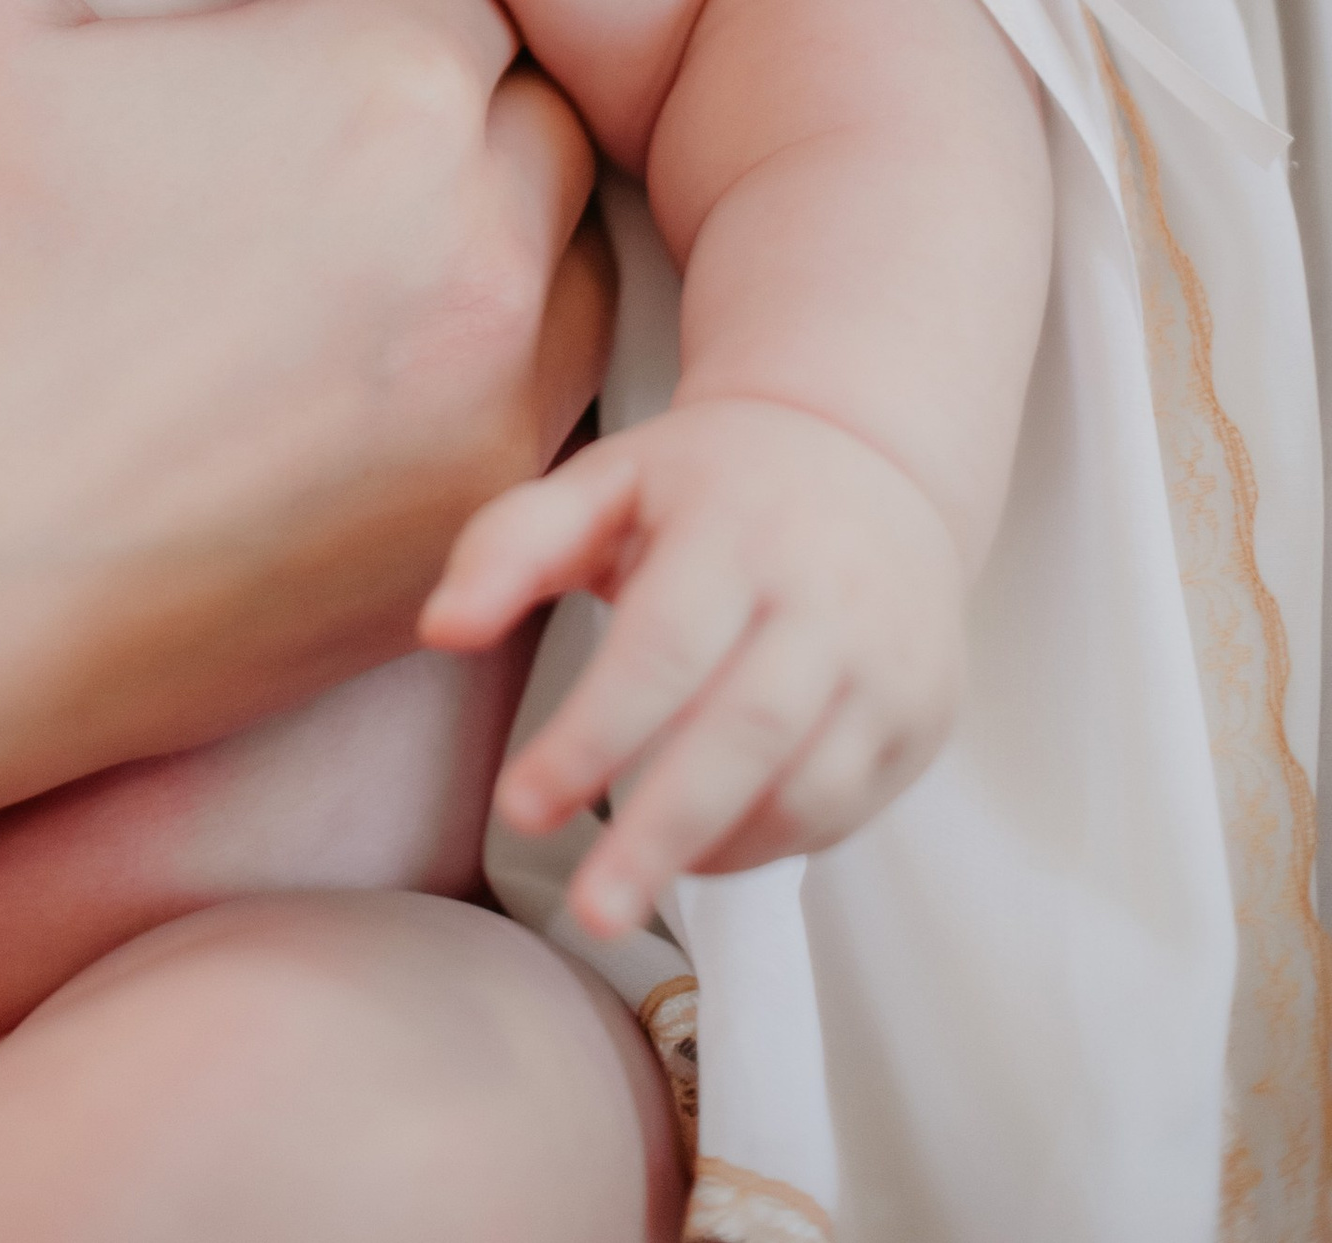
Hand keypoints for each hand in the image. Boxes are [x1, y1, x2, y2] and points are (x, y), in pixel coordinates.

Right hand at [0, 0, 611, 948]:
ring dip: (412, 241)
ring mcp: (480, 454)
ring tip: (200, 275)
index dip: (281, 2)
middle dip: (366, 104)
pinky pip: (498, 428)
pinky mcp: (439, 588)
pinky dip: (408, 392)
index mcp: (393, 88)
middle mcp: (492, 273)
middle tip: (166, 163)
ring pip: (522, 264)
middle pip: (493, 109)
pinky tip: (228, 405)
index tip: (149, 71)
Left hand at [421, 395, 964, 936]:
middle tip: (590, 910)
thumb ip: (513, 544)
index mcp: (737, 525)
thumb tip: (438, 629)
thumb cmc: (709, 478)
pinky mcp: (925, 713)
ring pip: (809, 784)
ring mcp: (891, 658)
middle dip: (662, 830)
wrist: (867, 453)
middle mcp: (828, 593)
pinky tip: (703, 846)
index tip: (519, 808)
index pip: (663, 648)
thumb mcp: (606, 480)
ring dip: (715, 847)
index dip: (592, 736)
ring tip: (630, 882)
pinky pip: (847, 805)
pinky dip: (771, 842)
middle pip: (746, 731)